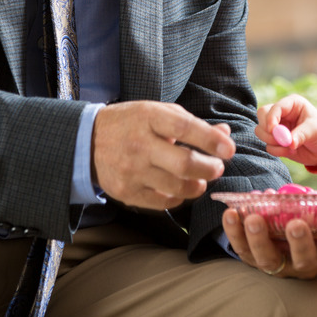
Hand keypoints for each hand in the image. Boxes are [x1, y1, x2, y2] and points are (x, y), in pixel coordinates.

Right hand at [92, 101, 235, 209]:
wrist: (88, 141)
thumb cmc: (131, 124)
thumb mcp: (158, 113)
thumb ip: (192, 124)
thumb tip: (224, 134)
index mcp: (148, 117)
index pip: (185, 128)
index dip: (211, 140)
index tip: (229, 149)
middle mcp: (139, 144)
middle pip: (184, 163)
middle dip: (209, 168)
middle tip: (217, 167)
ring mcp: (131, 171)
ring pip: (177, 187)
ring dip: (198, 186)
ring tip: (201, 179)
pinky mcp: (126, 192)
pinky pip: (164, 202)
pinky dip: (178, 197)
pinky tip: (179, 188)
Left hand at [221, 204, 316, 278]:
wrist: (279, 230)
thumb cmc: (312, 222)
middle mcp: (302, 264)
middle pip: (303, 259)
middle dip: (300, 242)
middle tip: (296, 223)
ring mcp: (275, 263)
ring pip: (267, 257)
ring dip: (260, 238)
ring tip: (255, 217)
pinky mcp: (251, 257)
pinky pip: (241, 247)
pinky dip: (234, 231)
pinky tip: (231, 213)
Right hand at [256, 94, 316, 166]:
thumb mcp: (315, 129)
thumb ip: (300, 134)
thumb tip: (288, 142)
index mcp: (291, 104)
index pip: (274, 107)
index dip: (271, 118)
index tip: (273, 130)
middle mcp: (281, 114)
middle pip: (262, 116)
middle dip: (267, 130)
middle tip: (278, 140)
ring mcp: (277, 127)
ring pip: (261, 131)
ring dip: (272, 142)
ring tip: (289, 147)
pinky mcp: (276, 141)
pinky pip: (267, 146)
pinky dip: (276, 151)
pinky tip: (290, 152)